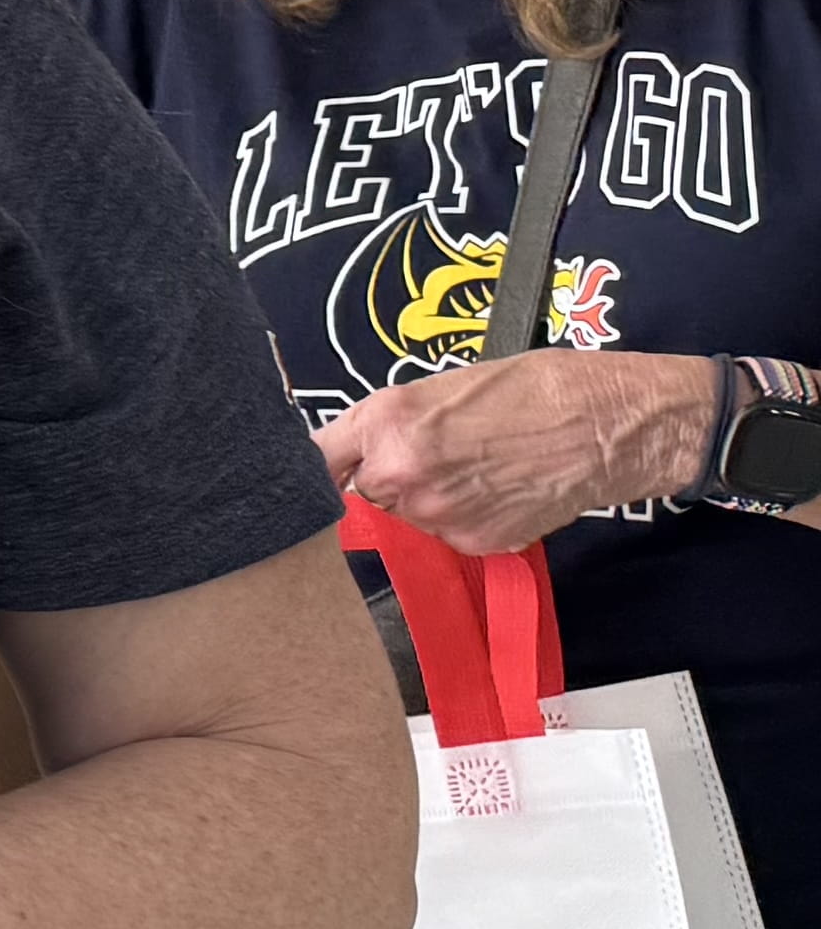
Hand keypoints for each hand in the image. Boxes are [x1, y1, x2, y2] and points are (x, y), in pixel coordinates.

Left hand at [321, 350, 711, 550]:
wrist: (610, 423)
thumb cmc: (536, 389)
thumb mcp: (444, 386)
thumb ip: (390, 423)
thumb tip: (355, 453)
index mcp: (387, 423)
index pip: (317, 460)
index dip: (322, 467)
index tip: (322, 473)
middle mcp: (401, 475)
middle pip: (365, 492)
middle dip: (388, 478)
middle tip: (440, 453)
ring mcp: (437, 515)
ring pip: (409, 516)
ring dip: (430, 499)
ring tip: (482, 465)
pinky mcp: (474, 542)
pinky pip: (450, 534)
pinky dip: (467, 517)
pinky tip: (502, 489)